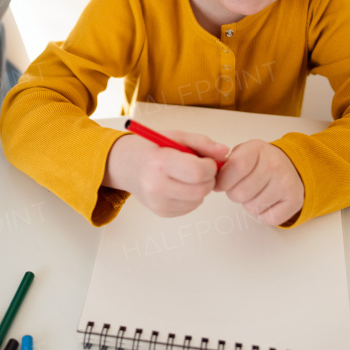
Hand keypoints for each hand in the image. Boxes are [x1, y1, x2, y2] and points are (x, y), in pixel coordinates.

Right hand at [102, 129, 229, 217]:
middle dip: (208, 179)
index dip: (210, 166)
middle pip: (201, 190)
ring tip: (186, 175)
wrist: (125, 165)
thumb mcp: (175, 137)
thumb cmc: (151, 149)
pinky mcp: (161, 212)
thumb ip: (202, 143)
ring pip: (198, 200)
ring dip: (200, 188)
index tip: (206, 161)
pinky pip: (190, 207)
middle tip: (200, 169)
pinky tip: (179, 185)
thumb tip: (224, 152)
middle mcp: (156, 186)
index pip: (198, 172)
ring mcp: (158, 202)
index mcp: (160, 163)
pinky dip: (191, 197)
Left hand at [215, 140, 304, 226]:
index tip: (222, 183)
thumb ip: (225, 165)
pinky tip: (268, 200)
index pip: (235, 167)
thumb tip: (212, 179)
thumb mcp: (241, 153)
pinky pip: (267, 218)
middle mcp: (274, 164)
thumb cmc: (259, 162)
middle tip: (244, 187)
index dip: (223, 181)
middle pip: (240, 193)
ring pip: (253, 208)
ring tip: (258, 192)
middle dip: (235, 194)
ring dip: (250, 204)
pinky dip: (264, 214)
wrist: (290, 166)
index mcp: (257, 149)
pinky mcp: (295, 200)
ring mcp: (286, 182)